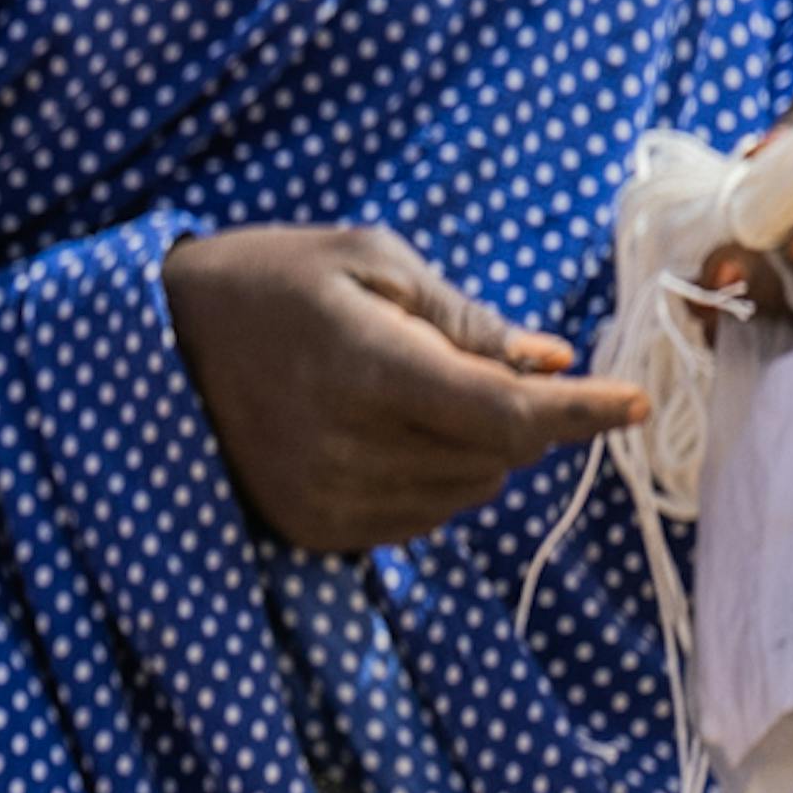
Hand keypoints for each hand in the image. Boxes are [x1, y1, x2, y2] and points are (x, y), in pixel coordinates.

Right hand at [170, 222, 639, 554]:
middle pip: (496, 458)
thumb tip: (550, 362)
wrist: (157, 342)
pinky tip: (378, 434)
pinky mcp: (313, 530)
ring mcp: (327, 500)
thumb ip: (465, 318)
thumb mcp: (370, 262)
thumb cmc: (274, 280)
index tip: (636, 402)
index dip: (582, 414)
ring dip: (470, 448)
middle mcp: (347, 449)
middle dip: (509, 413)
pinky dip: (428, 479)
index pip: (505, 414)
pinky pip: (420, 519)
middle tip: (463, 361)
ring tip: (405, 394)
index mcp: (366, 367)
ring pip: (466, 492)